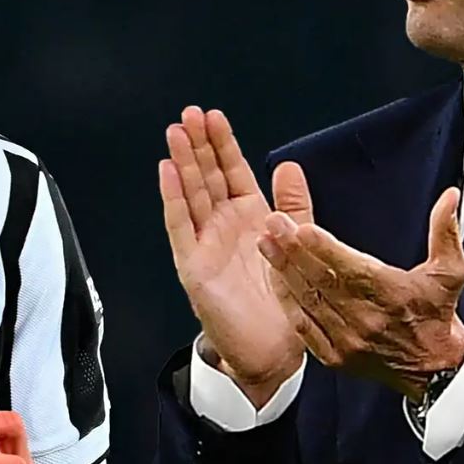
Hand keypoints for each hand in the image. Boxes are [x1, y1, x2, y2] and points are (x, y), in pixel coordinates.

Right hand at [160, 106, 306, 404]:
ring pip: (191, 194)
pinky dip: (174, 199)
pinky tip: (167, 172)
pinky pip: (181, 226)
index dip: (222, 144)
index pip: (232, 171)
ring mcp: (205, 243)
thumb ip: (294, 205)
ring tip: (175, 133)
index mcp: (248, 217)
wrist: (273, 350)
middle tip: (189, 114)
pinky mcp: (193, 265)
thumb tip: (288, 164)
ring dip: (182, 163)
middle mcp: (222, 226)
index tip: (214, 116)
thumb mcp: (296, 243)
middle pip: (207, 176)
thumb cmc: (282, 302)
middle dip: (197, 144)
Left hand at [257, 186, 463, 399]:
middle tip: (273, 225)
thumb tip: (449, 197)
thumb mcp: (452, 272)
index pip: (353, 270)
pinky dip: (288, 301)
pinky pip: (304, 326)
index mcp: (392, 296)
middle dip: (294, 251)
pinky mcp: (334, 355)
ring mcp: (347, 340)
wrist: (435, 370)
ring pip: (308, 301)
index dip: (326, 249)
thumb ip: (446, 231)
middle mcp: (366, 320)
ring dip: (284, 271)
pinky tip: (275, 279)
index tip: (303, 229)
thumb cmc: (438, 316)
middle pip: (322, 281)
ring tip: (266, 243)